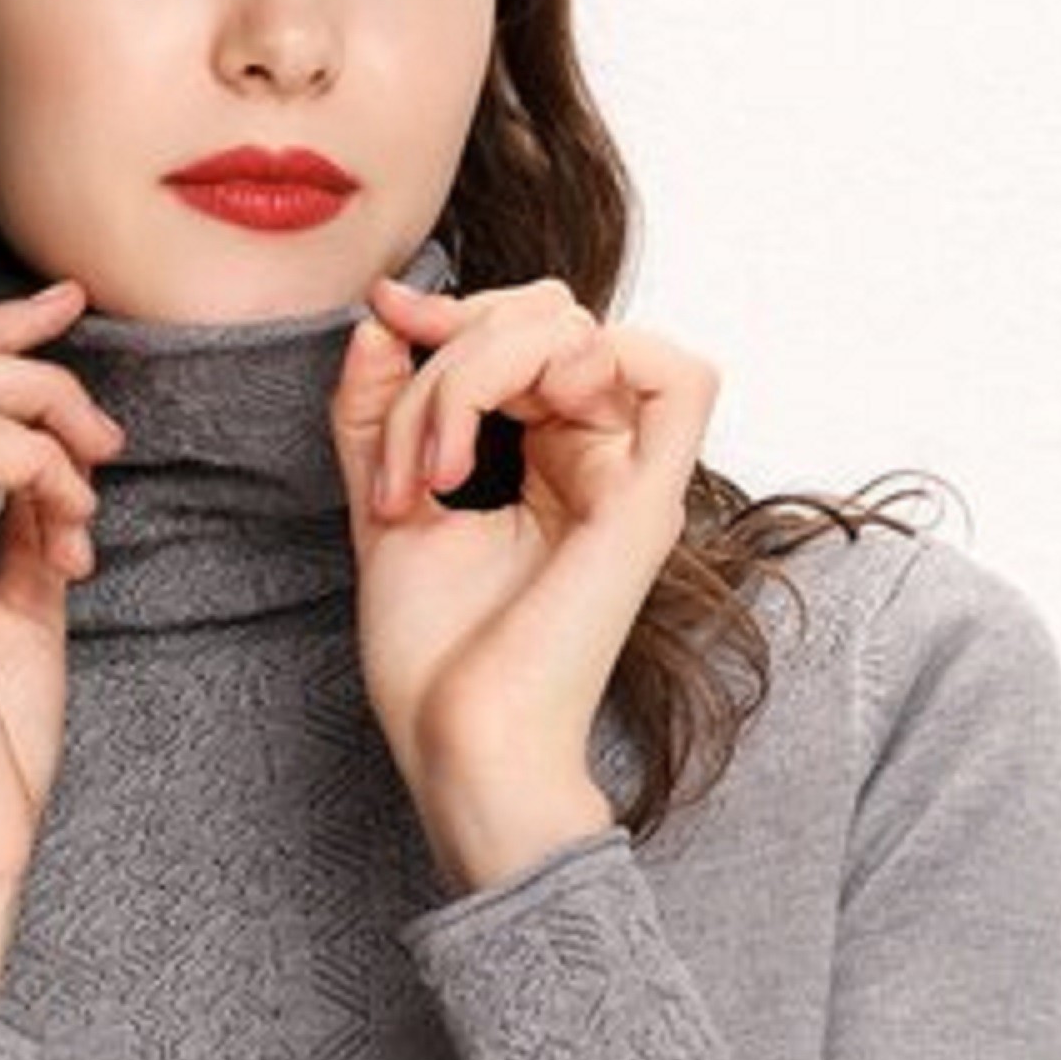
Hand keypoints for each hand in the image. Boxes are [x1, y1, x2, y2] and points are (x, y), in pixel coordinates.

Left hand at [329, 273, 719, 891]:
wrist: (459, 746)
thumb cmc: (433, 661)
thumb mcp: (386, 503)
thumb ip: (379, 412)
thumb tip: (379, 318)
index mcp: (548, 461)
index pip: (523, 330)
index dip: (452, 313)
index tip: (380, 323)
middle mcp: (598, 460)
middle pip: (548, 317)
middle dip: (449, 356)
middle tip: (400, 455)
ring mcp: (629, 479)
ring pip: (578, 334)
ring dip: (472, 377)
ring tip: (427, 475)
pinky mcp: (647, 504)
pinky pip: (680, 377)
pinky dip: (587, 361)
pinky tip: (515, 424)